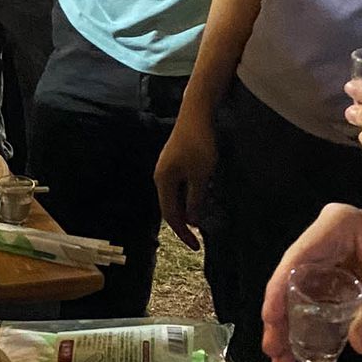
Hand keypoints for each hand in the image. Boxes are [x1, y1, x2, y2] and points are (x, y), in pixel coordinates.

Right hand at [154, 103, 216, 250]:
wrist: (196, 114)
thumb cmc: (199, 145)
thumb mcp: (201, 176)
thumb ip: (195, 199)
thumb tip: (191, 220)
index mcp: (163, 182)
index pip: (170, 215)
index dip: (182, 233)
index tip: (196, 246)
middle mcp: (161, 176)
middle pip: (170, 207)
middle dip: (183, 224)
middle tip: (198, 238)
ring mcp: (167, 168)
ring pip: (175, 197)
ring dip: (186, 211)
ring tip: (200, 222)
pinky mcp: (175, 161)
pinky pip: (179, 186)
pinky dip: (188, 198)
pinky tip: (199, 199)